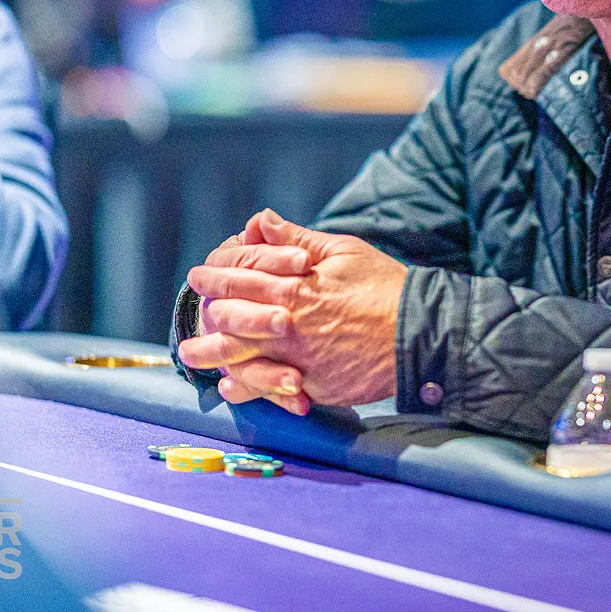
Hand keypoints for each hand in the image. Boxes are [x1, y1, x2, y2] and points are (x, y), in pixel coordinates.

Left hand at [178, 210, 405, 413]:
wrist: (418, 334)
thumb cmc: (384, 286)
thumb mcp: (343, 251)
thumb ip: (296, 239)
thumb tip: (261, 221)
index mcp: (292, 286)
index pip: (239, 276)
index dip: (215, 274)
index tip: (199, 274)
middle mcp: (287, 324)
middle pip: (230, 318)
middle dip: (207, 312)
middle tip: (195, 310)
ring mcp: (296, 358)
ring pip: (240, 357)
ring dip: (212, 354)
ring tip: (192, 354)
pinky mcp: (311, 385)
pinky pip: (268, 389)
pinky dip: (246, 388)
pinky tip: (231, 386)